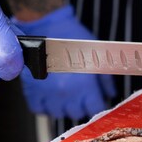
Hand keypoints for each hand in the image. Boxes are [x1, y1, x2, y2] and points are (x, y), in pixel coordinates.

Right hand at [13, 5, 115, 119]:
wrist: (45, 27)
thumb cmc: (72, 38)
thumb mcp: (96, 55)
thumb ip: (105, 78)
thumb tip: (110, 93)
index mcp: (84, 86)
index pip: (95, 109)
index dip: (98, 105)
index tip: (97, 101)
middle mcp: (66, 94)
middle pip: (77, 113)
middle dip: (82, 106)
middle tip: (82, 97)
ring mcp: (47, 95)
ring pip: (59, 114)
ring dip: (64, 108)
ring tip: (67, 97)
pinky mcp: (31, 92)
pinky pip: (39, 110)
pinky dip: (45, 106)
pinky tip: (51, 98)